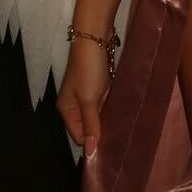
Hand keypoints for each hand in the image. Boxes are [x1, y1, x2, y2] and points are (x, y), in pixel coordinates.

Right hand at [56, 42, 111, 158]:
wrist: (94, 39)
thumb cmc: (89, 70)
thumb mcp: (89, 100)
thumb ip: (90, 124)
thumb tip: (90, 152)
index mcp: (67, 110)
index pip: (78, 137)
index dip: (92, 144)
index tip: (110, 151)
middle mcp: (74, 105)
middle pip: (87, 128)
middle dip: (100, 133)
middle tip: (120, 143)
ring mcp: (85, 95)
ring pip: (96, 117)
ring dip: (106, 122)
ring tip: (124, 132)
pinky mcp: (97, 87)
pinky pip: (103, 105)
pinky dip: (110, 109)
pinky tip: (122, 115)